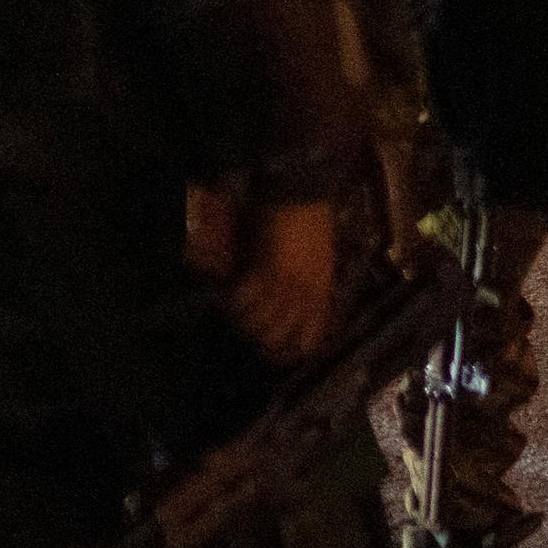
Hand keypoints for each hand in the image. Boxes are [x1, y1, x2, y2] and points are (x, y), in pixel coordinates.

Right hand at [226, 196, 340, 361]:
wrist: (302, 195)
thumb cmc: (313, 222)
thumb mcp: (321, 261)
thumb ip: (310, 286)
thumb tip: (295, 306)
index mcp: (322, 294)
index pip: (309, 339)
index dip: (290, 352)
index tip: (274, 352)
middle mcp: (305, 295)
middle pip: (279, 336)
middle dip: (260, 338)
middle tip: (247, 329)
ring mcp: (286, 284)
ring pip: (260, 320)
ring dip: (243, 318)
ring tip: (233, 310)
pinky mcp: (266, 270)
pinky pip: (245, 297)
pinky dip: (232, 298)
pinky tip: (225, 291)